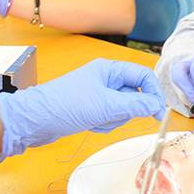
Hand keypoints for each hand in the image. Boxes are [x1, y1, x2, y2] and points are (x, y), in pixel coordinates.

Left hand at [0, 59, 164, 159]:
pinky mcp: (93, 107)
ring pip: (124, 107)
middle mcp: (106, 78)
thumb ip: (136, 105)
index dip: (153, 93)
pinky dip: (105, 122)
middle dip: (128, 109)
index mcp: (110, 69)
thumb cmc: (67, 105)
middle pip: (135, 94)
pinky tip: (91, 124)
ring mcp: (99, 94)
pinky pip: (111, 115)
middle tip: (114, 115)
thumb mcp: (106, 105)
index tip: (159, 113)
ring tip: (97, 120)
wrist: (34, 121)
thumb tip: (158, 106)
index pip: (143, 77)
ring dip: (115, 118)